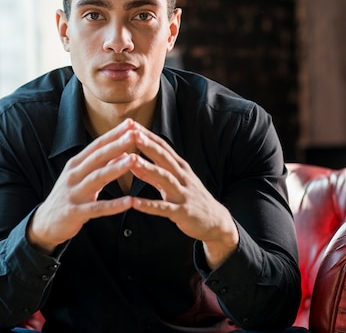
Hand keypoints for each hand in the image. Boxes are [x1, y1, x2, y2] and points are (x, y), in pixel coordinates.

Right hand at [27, 119, 140, 252]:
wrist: (45, 223)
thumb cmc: (68, 196)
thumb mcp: (82, 177)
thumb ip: (101, 166)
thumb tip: (123, 153)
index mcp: (75, 164)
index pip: (96, 145)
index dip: (113, 134)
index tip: (131, 124)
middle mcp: (73, 175)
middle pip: (97, 157)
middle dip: (116, 145)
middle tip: (134, 134)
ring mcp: (73, 193)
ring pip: (96, 178)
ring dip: (116, 168)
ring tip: (133, 160)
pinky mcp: (75, 212)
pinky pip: (97, 208)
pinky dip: (113, 205)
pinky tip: (129, 202)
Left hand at [128, 123, 239, 268]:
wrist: (215, 221)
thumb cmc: (190, 198)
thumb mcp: (172, 183)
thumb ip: (151, 174)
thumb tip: (131, 162)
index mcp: (179, 167)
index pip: (162, 147)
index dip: (147, 135)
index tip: (131, 124)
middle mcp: (182, 177)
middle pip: (164, 157)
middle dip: (148, 145)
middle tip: (132, 133)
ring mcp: (183, 194)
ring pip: (165, 178)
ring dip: (148, 168)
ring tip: (132, 161)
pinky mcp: (182, 212)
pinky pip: (164, 208)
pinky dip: (149, 205)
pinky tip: (134, 203)